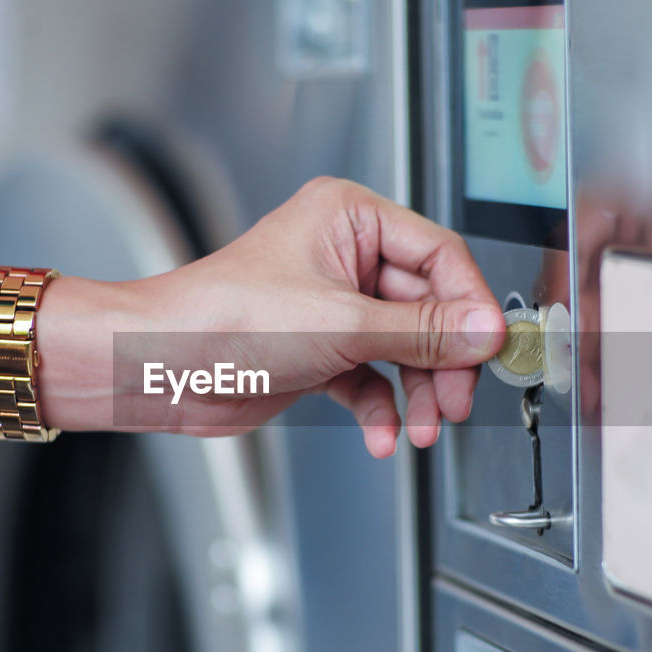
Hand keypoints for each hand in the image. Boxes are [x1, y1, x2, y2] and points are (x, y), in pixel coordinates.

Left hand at [120, 177, 504, 455]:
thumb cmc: (221, 318)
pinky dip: (381, 407)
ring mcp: (333, 305)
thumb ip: (422, 331)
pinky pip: (372, 376)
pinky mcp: (320, 348)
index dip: (471, 306)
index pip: (439, 255)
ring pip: (403, 347)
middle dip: (443, 361)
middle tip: (455, 399)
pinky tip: (382, 433)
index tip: (491, 348)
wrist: (160, 369)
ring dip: (417, 391)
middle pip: (427, 307)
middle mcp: (343, 255)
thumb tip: (483, 330)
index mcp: (348, 218)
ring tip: (422, 426)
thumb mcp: (341, 325)